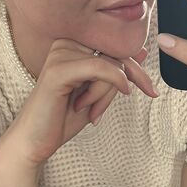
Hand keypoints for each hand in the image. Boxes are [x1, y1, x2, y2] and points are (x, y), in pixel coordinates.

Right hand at [0, 40, 156, 167]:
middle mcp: (65, 44)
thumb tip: (141, 50)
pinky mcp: (58, 70)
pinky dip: (110, 85)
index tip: (152, 88)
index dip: (136, 67)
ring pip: (109, 63)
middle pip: (115, 53)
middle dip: (131, 78)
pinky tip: (101, 104)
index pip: (114, 47)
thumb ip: (116, 71)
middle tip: (148, 93)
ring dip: (108, 92)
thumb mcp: (99, 92)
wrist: (34, 142)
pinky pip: (99, 68)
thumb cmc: (62, 117)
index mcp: (73, 45)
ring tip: (90, 109)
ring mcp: (59, 54)